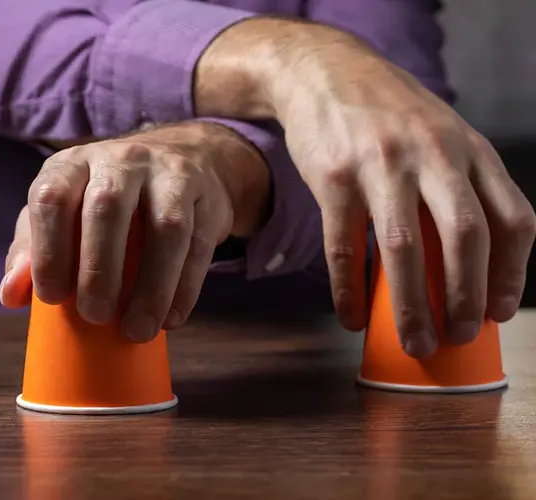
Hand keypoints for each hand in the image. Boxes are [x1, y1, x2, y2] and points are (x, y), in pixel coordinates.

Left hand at [0, 121, 268, 340]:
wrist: (185, 158)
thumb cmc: (107, 196)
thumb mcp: (64, 209)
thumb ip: (31, 248)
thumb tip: (11, 295)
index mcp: (75, 164)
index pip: (53, 197)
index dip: (48, 250)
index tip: (51, 299)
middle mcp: (122, 160)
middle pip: (108, 207)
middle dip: (100, 268)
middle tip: (95, 317)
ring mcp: (170, 174)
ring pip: (166, 227)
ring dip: (152, 286)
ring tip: (138, 330)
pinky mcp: (207, 198)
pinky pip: (200, 245)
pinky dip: (185, 288)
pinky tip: (170, 319)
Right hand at [200, 19, 535, 356]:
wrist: (323, 71)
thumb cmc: (386, 112)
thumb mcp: (439, 133)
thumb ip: (457, 183)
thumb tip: (461, 262)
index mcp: (467, 148)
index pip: (512, 217)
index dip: (511, 273)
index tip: (499, 311)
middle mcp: (431, 153)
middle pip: (464, 236)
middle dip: (465, 297)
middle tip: (458, 335)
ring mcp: (380, 165)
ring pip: (404, 249)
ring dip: (411, 306)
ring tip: (413, 342)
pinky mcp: (333, 178)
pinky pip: (344, 246)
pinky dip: (349, 290)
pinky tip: (351, 316)